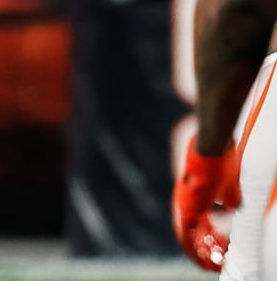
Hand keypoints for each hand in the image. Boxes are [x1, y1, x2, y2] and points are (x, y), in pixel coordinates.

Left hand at [172, 137, 237, 271]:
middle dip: (205, 250)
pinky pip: (186, 236)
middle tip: (215, 263)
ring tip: (211, 266)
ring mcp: (184, 205)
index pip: (200, 223)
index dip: (210, 237)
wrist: (212, 149)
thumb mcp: (229, 188)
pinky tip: (204, 260)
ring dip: (200, 253)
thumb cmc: (222, 163)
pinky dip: (195, 250)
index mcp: (196, 197)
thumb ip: (228, 201)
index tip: (220, 248)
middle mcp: (186, 203)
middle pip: (193, 233)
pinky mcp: (186, 208)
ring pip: (190, 237)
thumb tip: (233, 209)